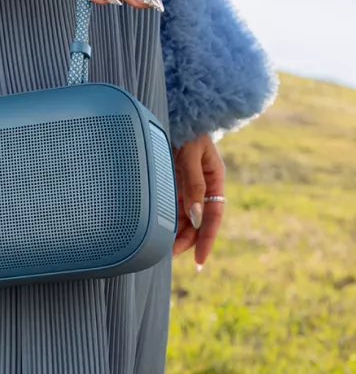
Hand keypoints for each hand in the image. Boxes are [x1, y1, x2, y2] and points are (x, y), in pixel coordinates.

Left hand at [172, 133, 225, 266]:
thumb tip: (196, 217)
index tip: (200, 262)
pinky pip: (174, 204)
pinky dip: (168, 218)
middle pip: (199, 220)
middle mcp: (203, 184)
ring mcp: (189, 183)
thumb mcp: (191, 154)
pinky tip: (159, 230)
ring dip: (177, 232)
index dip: (207, 240)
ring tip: (163, 248)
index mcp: (214, 178)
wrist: (176, 110)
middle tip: (170, 255)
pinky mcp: (174, 180)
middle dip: (188, 240)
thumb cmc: (185, 128)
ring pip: (186, 215)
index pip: (214, 216)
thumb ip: (193, 184)